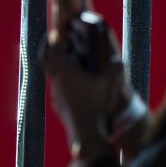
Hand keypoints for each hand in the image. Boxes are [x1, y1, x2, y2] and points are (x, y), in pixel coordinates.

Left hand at [39, 18, 131, 158]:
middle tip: (61, 43)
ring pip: (53, 74)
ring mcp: (57, 94)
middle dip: (52, 50)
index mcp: (66, 73)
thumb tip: (118, 61)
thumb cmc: (96, 107)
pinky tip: (79, 84)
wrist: (86, 134)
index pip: (50, 51)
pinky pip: (59, 87)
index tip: (55, 33)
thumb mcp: (109, 85)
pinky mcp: (60, 104)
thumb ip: (115, 69)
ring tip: (74, 62)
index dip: (50, 40)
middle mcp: (57, 82)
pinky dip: (65, 80)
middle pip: (47, 61)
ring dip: (60, 65)